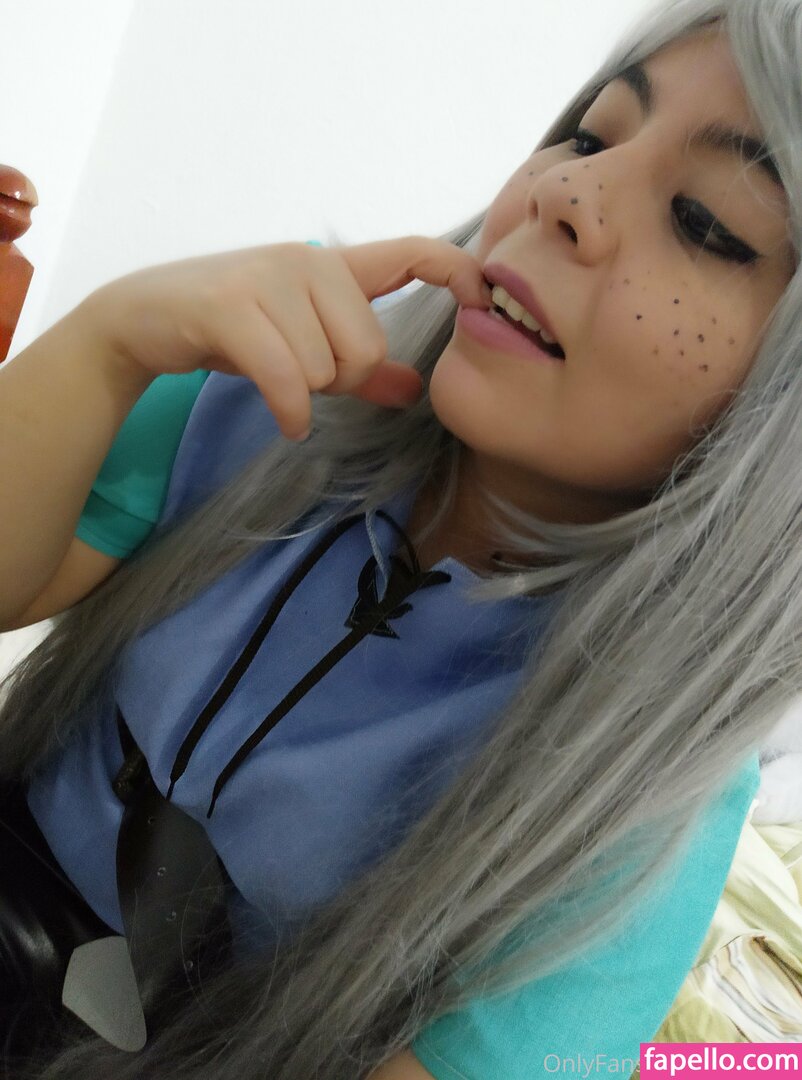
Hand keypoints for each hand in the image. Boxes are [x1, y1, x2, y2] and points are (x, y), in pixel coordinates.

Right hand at [76, 236, 490, 440]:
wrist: (144, 318)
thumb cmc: (234, 331)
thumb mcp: (305, 346)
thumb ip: (362, 366)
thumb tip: (414, 390)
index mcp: (333, 267)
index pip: (412, 251)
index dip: (456, 270)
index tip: (483, 299)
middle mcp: (307, 261)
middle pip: (366, 347)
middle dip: (340, 380)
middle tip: (302, 376)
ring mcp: (267, 278)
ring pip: (325, 367)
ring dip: (304, 394)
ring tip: (274, 380)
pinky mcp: (230, 306)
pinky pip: (288, 378)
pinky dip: (290, 411)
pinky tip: (287, 421)